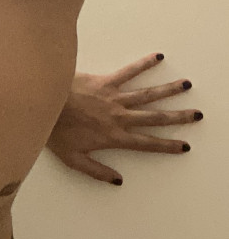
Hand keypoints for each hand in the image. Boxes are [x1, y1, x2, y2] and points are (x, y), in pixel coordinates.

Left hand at [46, 52, 201, 184]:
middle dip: (177, 117)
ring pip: (147, 94)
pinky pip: (128, 71)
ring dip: (168, 90)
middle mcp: (119, 117)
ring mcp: (114, 98)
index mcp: (114, 137)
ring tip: (186, 85)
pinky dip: (143, 64)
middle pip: (154, 118)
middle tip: (196, 115)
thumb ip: (96, 171)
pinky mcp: (105, 82)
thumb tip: (118, 180)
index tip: (183, 146)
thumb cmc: (54, 133)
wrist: (42, 106)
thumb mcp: (73, 160)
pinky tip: (158, 57)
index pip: (146, 144)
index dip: (167, 146)